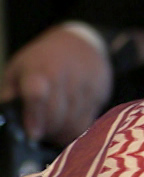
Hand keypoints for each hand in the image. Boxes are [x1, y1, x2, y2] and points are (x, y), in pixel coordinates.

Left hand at [0, 27, 112, 144]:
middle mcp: (64, 74)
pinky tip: (69, 122)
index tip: (34, 134)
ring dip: (62, 131)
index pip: (37, 93)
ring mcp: (85, 82)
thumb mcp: (17, 71)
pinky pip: (89, 120)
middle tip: (40, 132)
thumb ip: (10, 96)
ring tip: (54, 128)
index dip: (35, 116)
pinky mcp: (101, 90)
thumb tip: (7, 120)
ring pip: (74, 121)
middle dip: (47, 130)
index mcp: (38, 69)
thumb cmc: (41, 61)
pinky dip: (77, 127)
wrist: (78, 42)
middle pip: (57, 114)